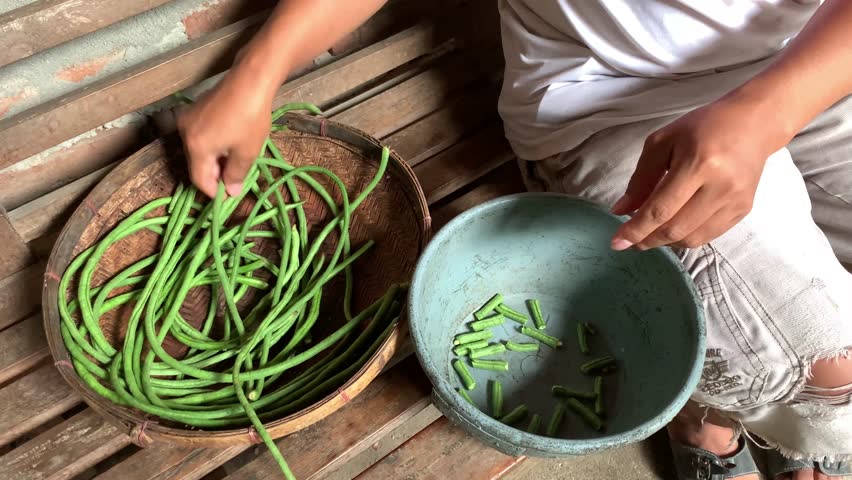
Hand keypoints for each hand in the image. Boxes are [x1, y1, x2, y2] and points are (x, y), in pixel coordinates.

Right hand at [177, 68, 274, 197]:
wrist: (250, 80)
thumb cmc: (250, 118)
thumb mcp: (247, 152)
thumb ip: (236, 175)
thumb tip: (231, 191)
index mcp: (196, 147)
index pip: (199, 179)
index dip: (214, 191)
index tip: (229, 195)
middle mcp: (185, 133)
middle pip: (197, 163)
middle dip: (215, 174)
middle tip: (235, 178)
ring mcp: (188, 118)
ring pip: (199, 149)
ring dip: (215, 159)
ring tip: (235, 159)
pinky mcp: (195, 109)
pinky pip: (200, 135)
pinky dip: (212, 144)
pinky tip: (229, 142)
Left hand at [610, 95, 786, 249]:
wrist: (753, 123)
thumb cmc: (703, 127)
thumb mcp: (662, 142)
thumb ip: (640, 178)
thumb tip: (621, 210)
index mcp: (698, 164)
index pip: (660, 209)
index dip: (636, 229)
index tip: (617, 242)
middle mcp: (720, 186)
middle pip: (675, 228)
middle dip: (647, 239)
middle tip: (630, 240)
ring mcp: (735, 201)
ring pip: (691, 238)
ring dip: (665, 241)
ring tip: (650, 233)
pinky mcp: (743, 209)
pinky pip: (708, 235)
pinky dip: (685, 237)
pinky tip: (673, 228)